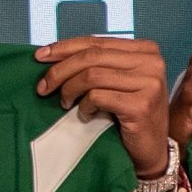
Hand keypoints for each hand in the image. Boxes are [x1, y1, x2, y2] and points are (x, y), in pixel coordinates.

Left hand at [34, 37, 170, 177]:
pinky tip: (84, 115)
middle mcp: (151, 62)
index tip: (40, 56)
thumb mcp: (117, 82)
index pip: (97, 42)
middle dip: (60, 70)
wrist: (152, 150)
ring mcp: (149, 83)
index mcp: (145, 50)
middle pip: (92, 56)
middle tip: (43, 86)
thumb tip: (53, 53)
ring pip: (92, 75)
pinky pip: (98, 97)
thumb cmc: (130, 115)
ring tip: (65, 103)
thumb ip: (98, 64)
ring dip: (70, 90)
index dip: (65, 47)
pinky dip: (84, 106)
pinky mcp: (141, 105)